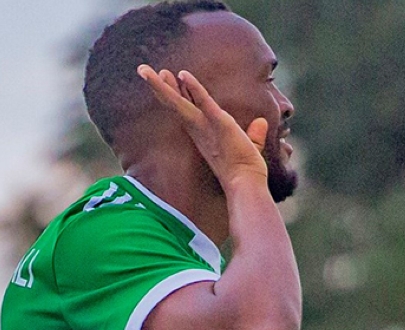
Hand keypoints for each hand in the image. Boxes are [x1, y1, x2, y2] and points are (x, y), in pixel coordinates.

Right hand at [137, 64, 267, 191]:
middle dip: (159, 87)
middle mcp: (198, 128)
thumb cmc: (245, 170)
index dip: (174, 92)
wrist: (245, 184)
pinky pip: (204, 102)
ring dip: (163, 86)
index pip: (184, 108)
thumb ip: (254, 133)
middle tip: (143, 70)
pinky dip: (194, 88)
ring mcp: (205, 126)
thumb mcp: (250, 146)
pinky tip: (182, 74)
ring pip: (179, 102)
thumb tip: (261, 123)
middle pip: (175, 104)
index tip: (165, 77)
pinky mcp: (219, 123)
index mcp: (202, 132)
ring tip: (145, 71)